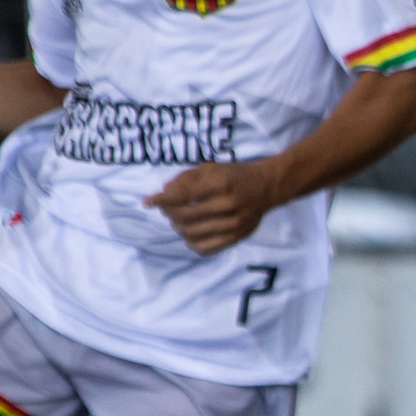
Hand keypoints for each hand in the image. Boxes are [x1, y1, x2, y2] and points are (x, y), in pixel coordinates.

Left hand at [145, 158, 285, 254]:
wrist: (268, 186)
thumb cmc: (235, 175)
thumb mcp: (211, 168)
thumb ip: (186, 178)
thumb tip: (164, 192)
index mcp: (219, 183)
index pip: (181, 195)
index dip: (160, 199)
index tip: (148, 202)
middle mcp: (226, 204)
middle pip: (183, 216)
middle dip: (168, 212)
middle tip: (167, 208)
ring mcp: (233, 223)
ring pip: (191, 233)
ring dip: (178, 227)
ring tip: (179, 220)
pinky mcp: (237, 236)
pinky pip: (206, 248)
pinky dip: (192, 243)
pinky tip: (190, 235)